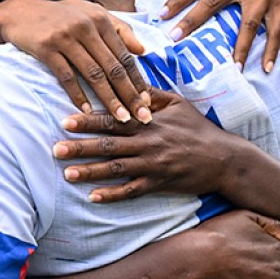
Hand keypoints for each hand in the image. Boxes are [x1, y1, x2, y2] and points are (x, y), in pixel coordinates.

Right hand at [0, 0, 151, 122]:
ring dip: (109, 99)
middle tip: (143, 117)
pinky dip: (77, 95)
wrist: (19, 12)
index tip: (148, 102)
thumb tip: (142, 51)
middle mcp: (86, 26)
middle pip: (113, 67)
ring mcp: (66, 37)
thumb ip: (118, 30)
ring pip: (93, 74)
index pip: (125, 55)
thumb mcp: (90, 15)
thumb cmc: (59, 16)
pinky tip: (87, 111)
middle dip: (130, 94)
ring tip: (121, 119)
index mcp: (101, 19)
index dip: (138, 80)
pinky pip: (66, 76)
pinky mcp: (46, 47)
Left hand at [52, 89, 236, 202]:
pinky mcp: (159, 183)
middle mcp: (148, 143)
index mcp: (149, 122)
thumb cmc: (198, 129)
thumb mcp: (178, 104)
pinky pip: (132, 191)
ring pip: (117, 169)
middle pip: (109, 145)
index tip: (66, 120)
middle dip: (81, 147)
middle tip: (55, 148)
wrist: (224, 159)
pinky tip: (93, 198)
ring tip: (67, 174)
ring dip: (90, 172)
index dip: (89, 121)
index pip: (114, 120)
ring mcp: (153, 165)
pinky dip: (113, 195)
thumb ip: (152, 94)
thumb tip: (130, 81)